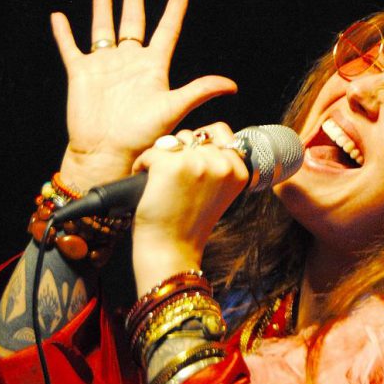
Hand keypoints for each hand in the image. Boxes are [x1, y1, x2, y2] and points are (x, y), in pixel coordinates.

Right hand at [52, 0, 236, 190]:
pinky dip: (64, 32)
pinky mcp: (81, 74)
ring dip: (102, 9)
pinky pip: (70, 47)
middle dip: (134, 0)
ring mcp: (105, 67)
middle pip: (133, 23)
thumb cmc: (142, 135)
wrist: (108, 153)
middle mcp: (129, 63)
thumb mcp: (174, 107)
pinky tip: (59, 16)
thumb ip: (200, 91)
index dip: (173, 13)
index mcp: (153, 68)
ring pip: (103, 30)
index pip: (166, 33)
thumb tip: (232, 85)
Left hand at [130, 123, 248, 293]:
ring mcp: (197, 163)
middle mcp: (222, 164)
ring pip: (173, 141)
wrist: (172, 250)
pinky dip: (143, 166)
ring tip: (164, 184)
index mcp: (239, 171)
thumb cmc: (190, 223)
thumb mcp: (219, 192)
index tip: (195, 176)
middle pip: (194, 136)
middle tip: (177, 184)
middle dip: (181, 153)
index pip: (221, 132)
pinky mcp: (170, 165)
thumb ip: (220, 165)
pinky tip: (150, 187)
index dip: (201, 148)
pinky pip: (151, 152)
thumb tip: (202, 136)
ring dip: (162, 158)